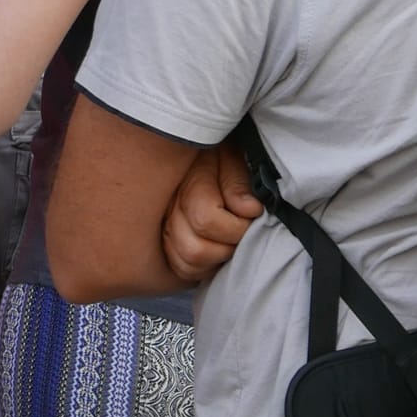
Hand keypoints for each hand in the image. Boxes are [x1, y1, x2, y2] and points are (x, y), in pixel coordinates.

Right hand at [161, 144, 260, 287]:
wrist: (191, 148)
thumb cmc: (218, 152)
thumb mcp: (232, 155)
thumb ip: (237, 181)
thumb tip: (248, 209)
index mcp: (186, 182)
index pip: (206, 220)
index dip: (238, 226)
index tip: (253, 213)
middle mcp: (167, 208)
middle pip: (194, 250)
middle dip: (228, 246)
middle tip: (242, 229)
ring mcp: (162, 226)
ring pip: (187, 263)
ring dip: (216, 258)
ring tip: (230, 238)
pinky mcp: (163, 240)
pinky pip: (181, 268)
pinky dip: (204, 266)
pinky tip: (216, 245)